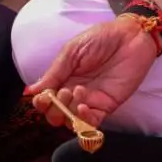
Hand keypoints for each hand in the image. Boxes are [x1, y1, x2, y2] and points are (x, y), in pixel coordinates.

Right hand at [26, 14, 159, 128]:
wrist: (131, 37)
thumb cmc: (101, 38)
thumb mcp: (72, 51)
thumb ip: (54, 72)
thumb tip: (30, 91)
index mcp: (63, 78)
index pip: (46, 100)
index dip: (41, 103)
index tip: (43, 97)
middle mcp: (74, 93)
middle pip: (56, 115)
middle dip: (54, 109)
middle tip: (64, 92)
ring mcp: (90, 101)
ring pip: (72, 121)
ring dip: (69, 112)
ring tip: (77, 92)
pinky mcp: (107, 106)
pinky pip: (92, 123)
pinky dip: (84, 120)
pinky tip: (84, 106)